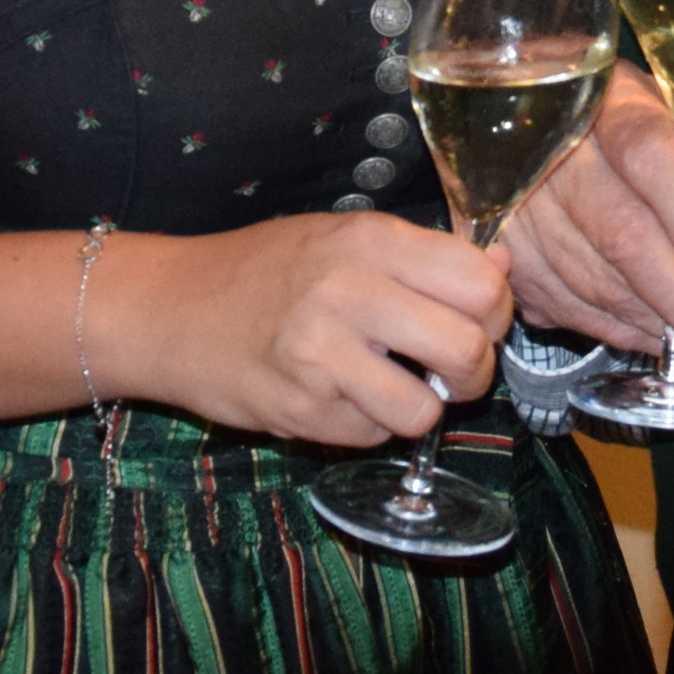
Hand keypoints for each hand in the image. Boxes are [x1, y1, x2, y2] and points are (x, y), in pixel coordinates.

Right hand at [111, 210, 514, 447]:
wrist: (171, 309)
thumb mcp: (345, 238)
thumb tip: (503, 268)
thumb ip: (424, 255)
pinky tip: (339, 395)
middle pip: (467, 350)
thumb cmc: (266, 270)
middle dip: (472, 373)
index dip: (494, 312)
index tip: (477, 321)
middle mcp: (349, 293)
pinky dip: (367, 424)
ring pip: (424, 411)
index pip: (481, 285)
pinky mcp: (300, 410)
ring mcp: (321, 356)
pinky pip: (372, 435)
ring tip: (390, 385)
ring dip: (417, 407)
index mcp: (371, 241)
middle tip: (450, 370)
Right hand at [504, 66, 673, 373]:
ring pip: (592, 280)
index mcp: (605, 105)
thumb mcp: (672, 114)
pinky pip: (564, 305)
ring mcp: (518, 206)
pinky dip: (617, 330)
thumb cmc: (621, 123)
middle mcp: (552, 154)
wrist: (528, 125)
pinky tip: (657, 340)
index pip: (647, 154)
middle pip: (621, 233)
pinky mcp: (504, 253)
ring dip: (655, 324)